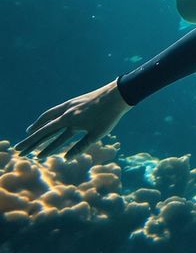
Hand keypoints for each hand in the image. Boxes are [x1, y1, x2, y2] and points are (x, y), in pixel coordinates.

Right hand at [15, 79, 131, 159]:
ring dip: (38, 126)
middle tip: (20, 148)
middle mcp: (65, 112)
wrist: (118, 94)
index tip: (21, 150)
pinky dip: (50, 117)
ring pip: (48, 117)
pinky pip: (57, 111)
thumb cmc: (109, 116)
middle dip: (31, 139)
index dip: (32, 143)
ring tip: (30, 132)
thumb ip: (81, 147)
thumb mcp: (96, 134)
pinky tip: (50, 121)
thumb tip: (66, 158)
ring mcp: (70, 106)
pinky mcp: (75, 102)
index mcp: (68, 120)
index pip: (44, 133)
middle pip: (43, 127)